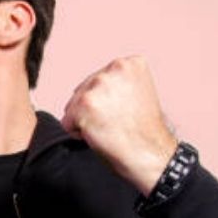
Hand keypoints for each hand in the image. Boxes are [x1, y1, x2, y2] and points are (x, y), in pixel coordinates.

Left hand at [61, 55, 177, 195]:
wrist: (151, 154)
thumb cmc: (144, 131)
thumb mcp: (137, 93)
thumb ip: (117, 84)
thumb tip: (92, 85)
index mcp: (130, 64)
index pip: (99, 80)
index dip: (105, 100)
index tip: (121, 111)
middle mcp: (114, 68)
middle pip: (83, 90)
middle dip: (93, 109)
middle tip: (115, 122)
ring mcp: (98, 85)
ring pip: (73, 105)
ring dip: (85, 119)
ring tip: (109, 128)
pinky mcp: (85, 104)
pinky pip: (67, 122)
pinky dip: (78, 132)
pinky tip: (100, 135)